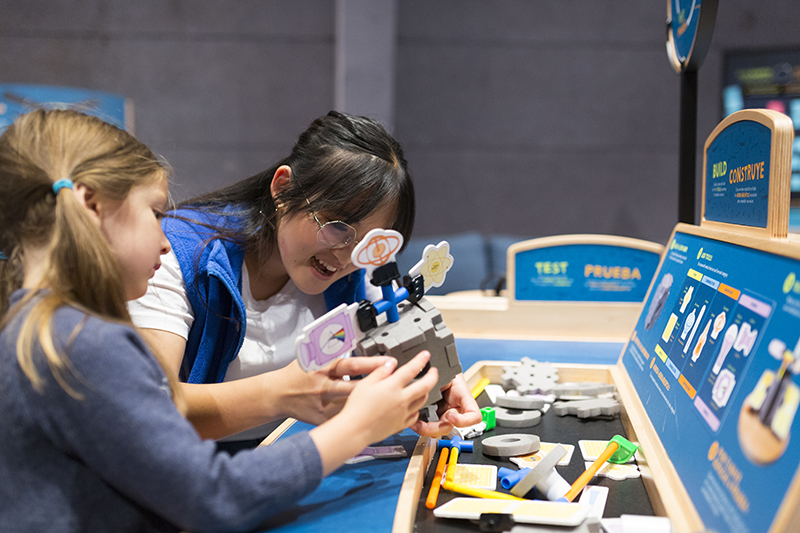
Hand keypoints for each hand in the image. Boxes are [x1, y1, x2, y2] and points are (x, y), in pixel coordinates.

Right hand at [276, 356, 393, 424]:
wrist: (278, 394)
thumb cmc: (297, 373)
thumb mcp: (312, 356)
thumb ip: (332, 350)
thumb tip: (350, 339)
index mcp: (322, 369)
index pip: (350, 365)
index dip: (371, 364)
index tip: (389, 363)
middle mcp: (323, 387)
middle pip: (354, 388)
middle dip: (376, 387)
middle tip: (396, 385)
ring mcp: (323, 405)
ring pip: (352, 406)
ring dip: (371, 405)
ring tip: (390, 403)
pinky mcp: (323, 419)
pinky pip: (344, 419)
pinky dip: (359, 418)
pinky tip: (374, 418)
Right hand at [310, 350, 437, 474]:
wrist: (355, 430)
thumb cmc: (357, 408)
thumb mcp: (365, 383)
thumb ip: (380, 371)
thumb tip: (390, 364)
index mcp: (392, 386)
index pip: (412, 369)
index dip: (421, 360)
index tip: (425, 355)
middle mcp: (401, 399)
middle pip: (425, 386)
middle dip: (433, 376)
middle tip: (434, 371)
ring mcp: (403, 412)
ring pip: (422, 400)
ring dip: (426, 392)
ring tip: (424, 387)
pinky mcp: (401, 424)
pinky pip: (415, 415)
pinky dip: (417, 408)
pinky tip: (413, 406)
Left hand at [410, 373, 480, 436]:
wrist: (432, 368)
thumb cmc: (443, 367)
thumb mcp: (445, 372)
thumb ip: (442, 379)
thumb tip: (431, 382)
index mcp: (462, 398)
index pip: (474, 416)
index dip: (464, 421)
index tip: (450, 416)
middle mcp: (454, 408)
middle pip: (449, 428)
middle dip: (434, 429)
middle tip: (422, 425)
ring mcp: (443, 413)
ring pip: (437, 430)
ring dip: (424, 429)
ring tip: (414, 423)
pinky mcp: (432, 414)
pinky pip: (426, 426)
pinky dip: (419, 425)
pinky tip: (412, 420)